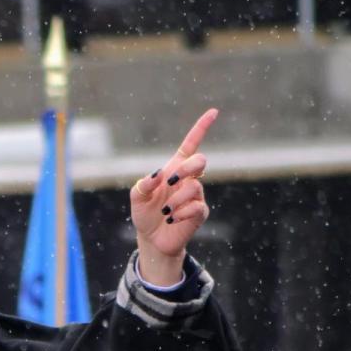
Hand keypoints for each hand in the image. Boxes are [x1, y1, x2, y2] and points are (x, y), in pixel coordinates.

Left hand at [130, 109, 215, 285]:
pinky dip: (181, 213)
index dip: (201, 128)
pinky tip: (171, 219)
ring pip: (195, 187)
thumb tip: (157, 175)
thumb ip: (143, 184)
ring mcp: (195, 196)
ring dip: (176, 199)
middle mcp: (187, 180)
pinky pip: (196, 207)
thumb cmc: (145, 213)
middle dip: (188, 168)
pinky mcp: (199, 213)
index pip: (190, 144)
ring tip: (165, 212)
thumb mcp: (137, 197)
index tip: (213, 112)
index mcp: (173, 169)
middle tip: (171, 181)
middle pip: (201, 160)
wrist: (151, 238)